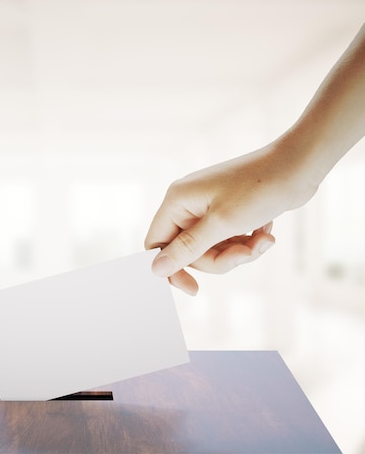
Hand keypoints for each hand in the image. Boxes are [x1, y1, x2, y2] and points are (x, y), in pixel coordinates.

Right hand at [144, 141, 316, 294]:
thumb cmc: (260, 188)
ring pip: (210, 248)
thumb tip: (155, 269)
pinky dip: (246, 242)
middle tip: (247, 254)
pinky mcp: (225, 211)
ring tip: (263, 241)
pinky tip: (265, 232)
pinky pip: (225, 240)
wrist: (298, 166)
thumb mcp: (221, 224)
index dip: (171, 269)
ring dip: (238, 251)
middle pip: (188, 251)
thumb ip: (186, 249)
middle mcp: (187, 203)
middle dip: (220, 258)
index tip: (193, 288)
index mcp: (177, 201)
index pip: (156, 244)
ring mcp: (206, 207)